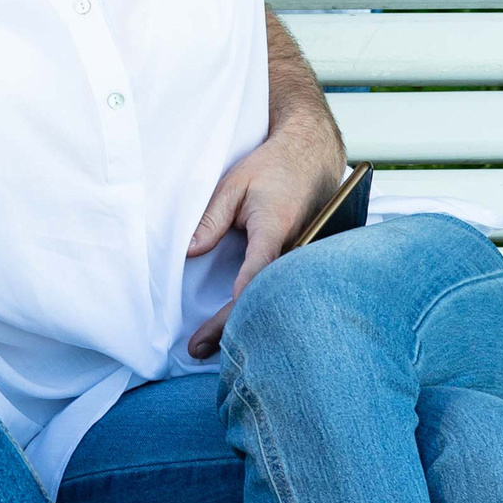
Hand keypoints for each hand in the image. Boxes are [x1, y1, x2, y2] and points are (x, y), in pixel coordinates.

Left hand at [184, 126, 347, 359]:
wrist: (312, 154)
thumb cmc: (273, 167)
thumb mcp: (234, 184)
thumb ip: (211, 218)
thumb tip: (190, 252)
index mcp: (276, 226)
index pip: (259, 266)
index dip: (245, 293)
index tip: (225, 319)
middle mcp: (295, 247)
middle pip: (264, 295)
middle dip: (233, 325)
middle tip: (198, 348)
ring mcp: (301, 257)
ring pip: (273, 297)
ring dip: (244, 322)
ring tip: (212, 348)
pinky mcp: (301, 261)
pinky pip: (279, 289)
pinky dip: (258, 308)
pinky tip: (237, 326)